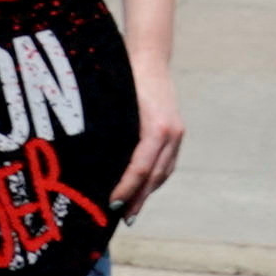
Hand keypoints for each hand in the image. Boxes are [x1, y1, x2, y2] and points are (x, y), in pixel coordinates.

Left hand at [109, 32, 189, 215]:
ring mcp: (176, 132)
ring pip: (163, 171)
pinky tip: (143, 186)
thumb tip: (99, 166)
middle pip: (155, 176)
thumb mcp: (116, 107)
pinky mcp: (176, 130)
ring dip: (148, 191)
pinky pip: (167, 161)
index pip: (140, 169)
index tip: (112, 204)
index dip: (126, 190)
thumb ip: (113, 134)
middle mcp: (171, 133)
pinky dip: (155, 177)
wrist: (149, 56)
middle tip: (124, 218)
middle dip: (139, 199)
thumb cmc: (125, 77)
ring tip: (133, 208)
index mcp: (156, 128)